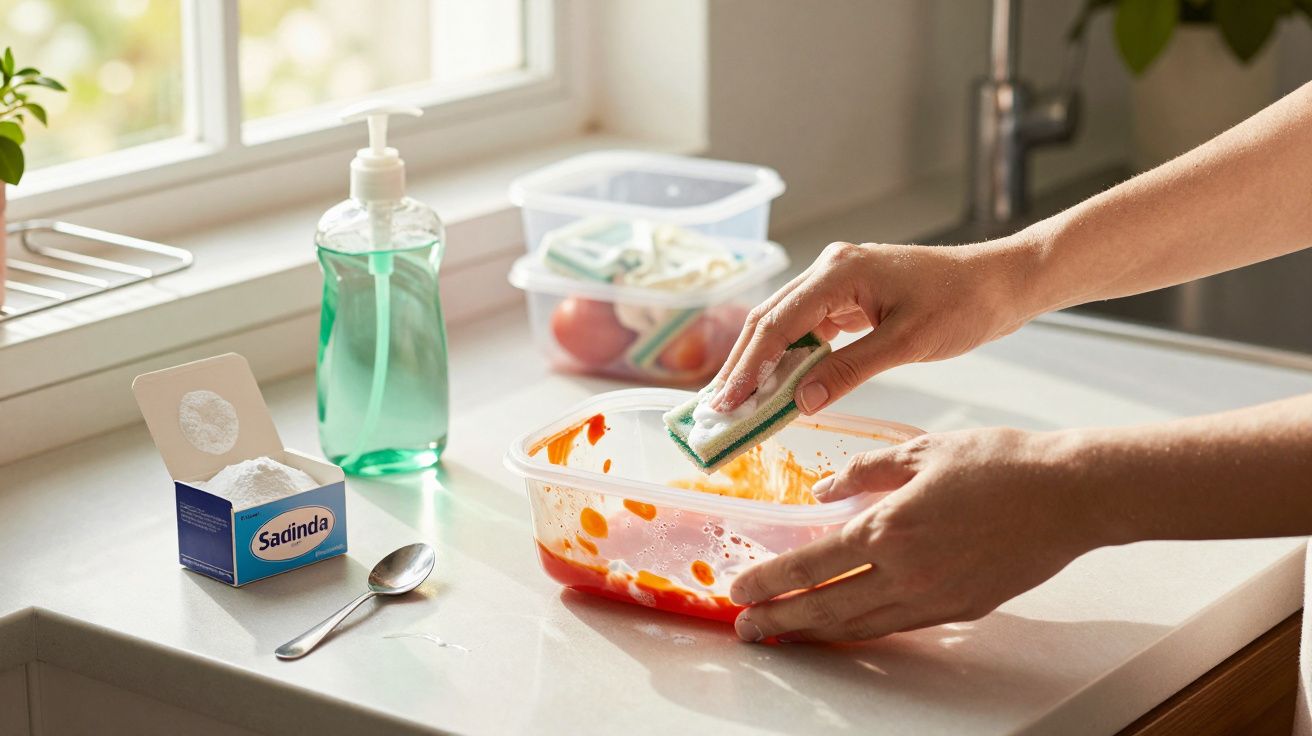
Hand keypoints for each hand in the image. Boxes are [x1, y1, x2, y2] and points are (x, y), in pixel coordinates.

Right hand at [711, 240, 1037, 413]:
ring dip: (762, 364)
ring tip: (738, 403)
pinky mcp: (850, 297)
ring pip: (784, 326)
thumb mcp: (907, 344)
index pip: (776, 324)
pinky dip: (791, 359)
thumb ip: (849, 372)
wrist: (1003, 282)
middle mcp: (829, 269)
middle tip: (717, 410)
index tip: (724, 403)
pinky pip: (808, 330)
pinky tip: (779, 387)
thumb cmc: (964, 304)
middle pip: (768, 321)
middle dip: (741, 366)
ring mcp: (838, 281)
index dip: (746, 367)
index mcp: (838, 272)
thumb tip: (800, 403)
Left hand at [729, 427, 1100, 642]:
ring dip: (815, 633)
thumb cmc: (999, 464)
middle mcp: (905, 571)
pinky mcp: (961, 609)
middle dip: (779, 620)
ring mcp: (934, 597)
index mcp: (888, 528)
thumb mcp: (921, 451)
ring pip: (859, 625)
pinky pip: (897, 625)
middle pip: (826, 606)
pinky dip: (862, 630)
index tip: (737, 590)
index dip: (769, 581)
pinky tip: (845, 628)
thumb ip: (863, 473)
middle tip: (745, 628)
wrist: (1069, 495)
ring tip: (783, 635)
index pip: (810, 564)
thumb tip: (821, 491)